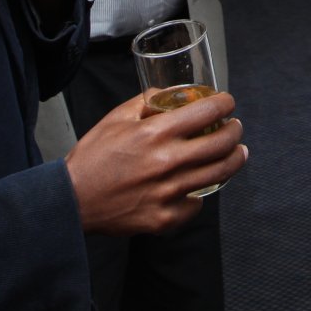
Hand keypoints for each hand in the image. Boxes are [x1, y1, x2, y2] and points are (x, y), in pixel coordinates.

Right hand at [66, 92, 246, 233]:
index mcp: (155, 133)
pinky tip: (198, 186)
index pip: (207, 112)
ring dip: (233, 160)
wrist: (73, 200)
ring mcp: (169, 192)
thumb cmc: (93, 157)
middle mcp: (167, 161)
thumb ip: (146, 102)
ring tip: (237, 153)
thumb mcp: (116, 118)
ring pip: (218, 174)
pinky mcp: (165, 217)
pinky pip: (196, 204)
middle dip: (235, 131)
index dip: (224, 104)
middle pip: (221, 144)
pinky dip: (199, 193)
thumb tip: (169, 93)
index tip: (227, 103)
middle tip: (235, 127)